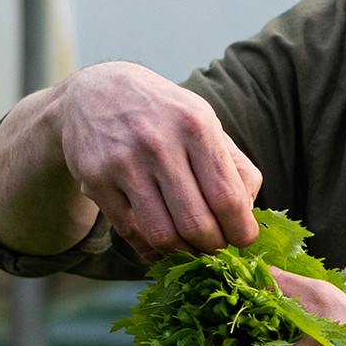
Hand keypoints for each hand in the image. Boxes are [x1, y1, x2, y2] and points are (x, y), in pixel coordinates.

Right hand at [54, 62, 262, 257]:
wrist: (96, 90)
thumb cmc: (165, 114)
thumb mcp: (205, 122)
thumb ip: (235, 166)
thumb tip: (249, 213)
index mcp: (196, 125)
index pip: (227, 197)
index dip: (241, 230)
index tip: (244, 240)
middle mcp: (159, 143)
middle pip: (196, 222)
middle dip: (214, 248)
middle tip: (218, 250)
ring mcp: (124, 162)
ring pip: (162, 234)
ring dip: (184, 255)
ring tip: (194, 251)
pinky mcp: (97, 180)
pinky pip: (130, 232)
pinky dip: (152, 251)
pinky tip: (165, 250)